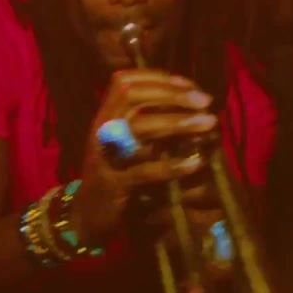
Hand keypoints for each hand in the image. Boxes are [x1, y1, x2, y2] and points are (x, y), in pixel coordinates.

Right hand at [70, 70, 217, 246]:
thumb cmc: (114, 174)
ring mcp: (104, 157)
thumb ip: (145, 122)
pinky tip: (195, 163)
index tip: (188, 85)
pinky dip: (170, 166)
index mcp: (105, 117)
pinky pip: (142, 171)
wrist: (85, 216)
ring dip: (177, 122)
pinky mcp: (112, 185)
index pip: (125, 81)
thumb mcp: (124, 143)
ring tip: (208, 123)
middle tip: (205, 101)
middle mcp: (102, 131)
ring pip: (138, 128)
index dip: (157, 77)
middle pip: (132, 97)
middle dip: (172, 94)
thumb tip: (187, 101)